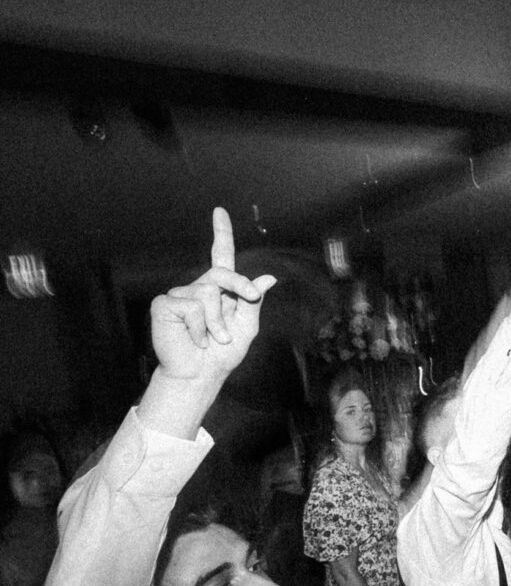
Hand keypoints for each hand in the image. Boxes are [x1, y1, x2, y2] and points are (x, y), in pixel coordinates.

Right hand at [150, 208, 275, 382]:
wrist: (201, 374)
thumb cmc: (223, 353)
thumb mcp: (247, 327)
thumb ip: (253, 302)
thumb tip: (269, 278)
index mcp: (220, 290)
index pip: (220, 256)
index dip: (220, 233)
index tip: (219, 211)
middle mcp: (199, 287)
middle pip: (222, 273)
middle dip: (239, 290)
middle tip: (241, 315)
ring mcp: (180, 294)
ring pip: (208, 294)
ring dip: (217, 323)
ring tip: (212, 339)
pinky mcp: (165, 304)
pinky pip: (192, 308)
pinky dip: (200, 328)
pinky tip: (195, 339)